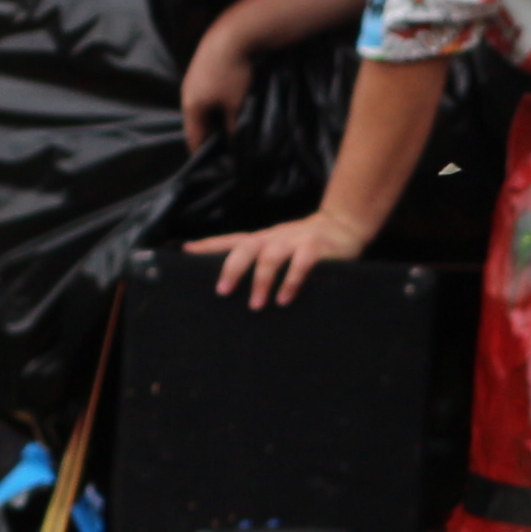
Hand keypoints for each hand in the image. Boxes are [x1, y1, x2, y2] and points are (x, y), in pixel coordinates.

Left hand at [179, 207, 373, 306]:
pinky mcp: (316, 248)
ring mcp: (294, 241)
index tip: (187, 252)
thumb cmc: (307, 245)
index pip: (230, 240)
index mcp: (263, 239)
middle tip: (222, 291)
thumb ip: (262, 261)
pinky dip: (291, 280)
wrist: (343, 226)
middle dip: (232, 268)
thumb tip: (237, 282)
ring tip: (256, 305)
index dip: (208, 245)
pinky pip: (301, 263)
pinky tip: (285, 299)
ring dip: (261, 281)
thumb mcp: (281, 249)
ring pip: (270, 257)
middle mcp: (274, 238)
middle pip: (246, 248)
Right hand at [182, 17, 259, 153]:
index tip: (211, 166)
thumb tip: (235, 143)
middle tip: (223, 151)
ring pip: (200, 109)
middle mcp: (187, 94)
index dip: (201, 153)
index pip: (193, 137)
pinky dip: (212, 107)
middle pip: (195, 123)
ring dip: (211, 121)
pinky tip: (225, 108)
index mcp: (191, 106)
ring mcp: (192, 81)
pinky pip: (203, 97)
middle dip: (207, 137)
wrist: (231, 35)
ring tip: (226, 131)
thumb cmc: (232, 74)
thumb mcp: (236, 105)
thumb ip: (233, 127)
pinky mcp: (200, 71)